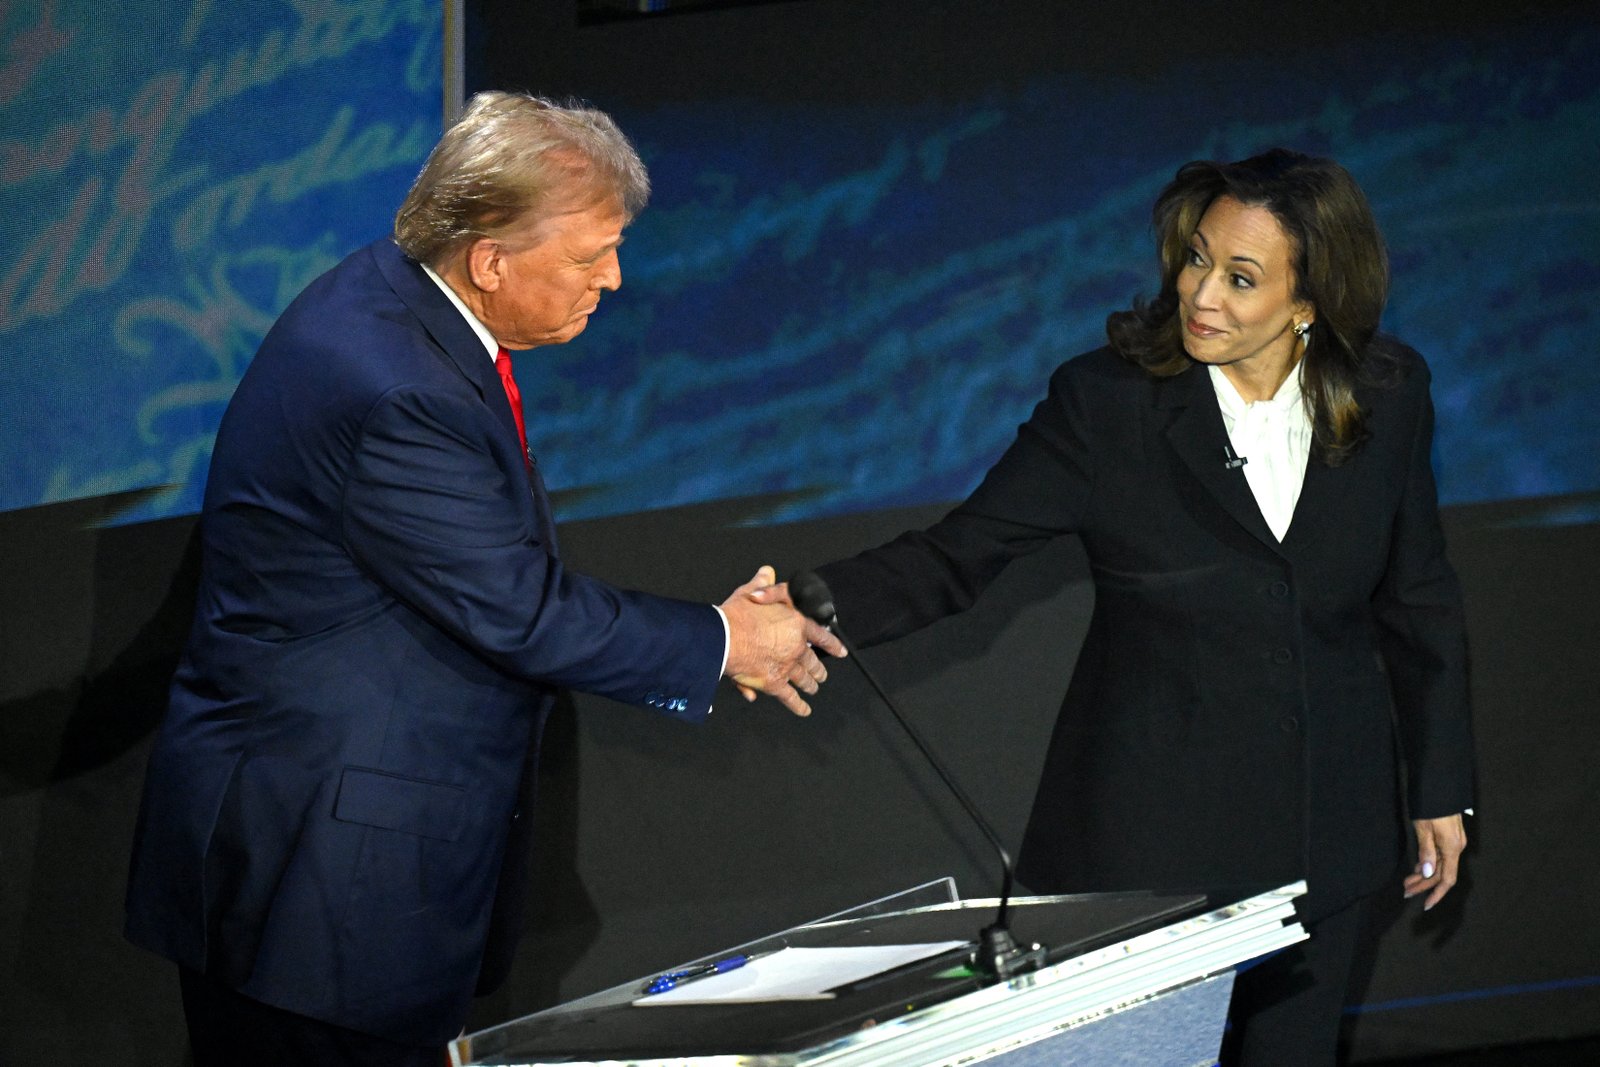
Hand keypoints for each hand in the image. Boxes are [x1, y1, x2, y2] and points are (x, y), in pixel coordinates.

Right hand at [720, 566, 845, 716]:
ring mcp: (787, 667)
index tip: (841, 652)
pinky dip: (798, 705)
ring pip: (804, 679)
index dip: (832, 644)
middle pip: (812, 661)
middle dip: (818, 669)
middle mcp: (796, 647)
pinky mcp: (774, 683)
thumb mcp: (750, 592)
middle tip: (822, 675)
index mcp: (796, 624)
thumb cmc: (736, 614)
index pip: (821, 634)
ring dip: (810, 685)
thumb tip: (767, 572)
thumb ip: (763, 584)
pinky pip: (790, 697)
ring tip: (813, 688)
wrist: (724, 637)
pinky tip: (804, 710)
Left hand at [1403, 813, 1466, 910]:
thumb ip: (1426, 852)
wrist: (1440, 784)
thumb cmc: (1431, 806)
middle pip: (1441, 873)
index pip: (1447, 879)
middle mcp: (1456, 847)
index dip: (1436, 893)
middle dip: (1424, 885)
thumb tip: (1427, 874)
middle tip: (1405, 891)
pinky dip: (1427, 864)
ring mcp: (1454, 842)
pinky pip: (1439, 856)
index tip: (1426, 906)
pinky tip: (1416, 868)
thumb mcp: (1424, 828)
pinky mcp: (1449, 836)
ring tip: (1407, 882)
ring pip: (1439, 865)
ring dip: (1424, 875)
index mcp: (1452, 848)